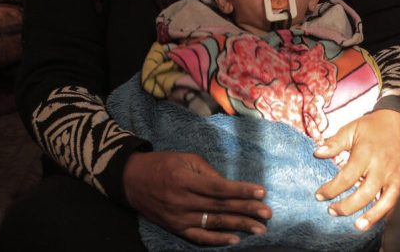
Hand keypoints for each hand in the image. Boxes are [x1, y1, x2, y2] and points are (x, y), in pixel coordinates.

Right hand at [123, 150, 270, 245]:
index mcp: (185, 180)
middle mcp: (182, 201)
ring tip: (259, 228)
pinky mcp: (175, 228)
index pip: (219, 188)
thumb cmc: (162, 164)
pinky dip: (217, 240)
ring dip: (239, 226)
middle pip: (220, 208)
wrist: (131, 180)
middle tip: (268, 214)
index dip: (241, 190)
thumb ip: (208, 172)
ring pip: (213, 223)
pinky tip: (235, 240)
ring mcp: (179, 218)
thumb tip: (230, 186)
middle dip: (246, 210)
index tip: (261, 192)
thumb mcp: (185, 159)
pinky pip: (199, 237)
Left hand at [313, 109, 399, 230]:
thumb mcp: (351, 129)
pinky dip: (389, 212)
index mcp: (366, 153)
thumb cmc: (373, 127)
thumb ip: (334, 143)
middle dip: (347, 207)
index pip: (346, 177)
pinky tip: (378, 220)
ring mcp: (397, 174)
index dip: (331, 189)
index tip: (319, 195)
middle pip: (364, 194)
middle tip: (332, 211)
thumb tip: (317, 153)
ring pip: (385, 202)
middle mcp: (382, 166)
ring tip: (357, 226)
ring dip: (371, 217)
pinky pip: (399, 200)